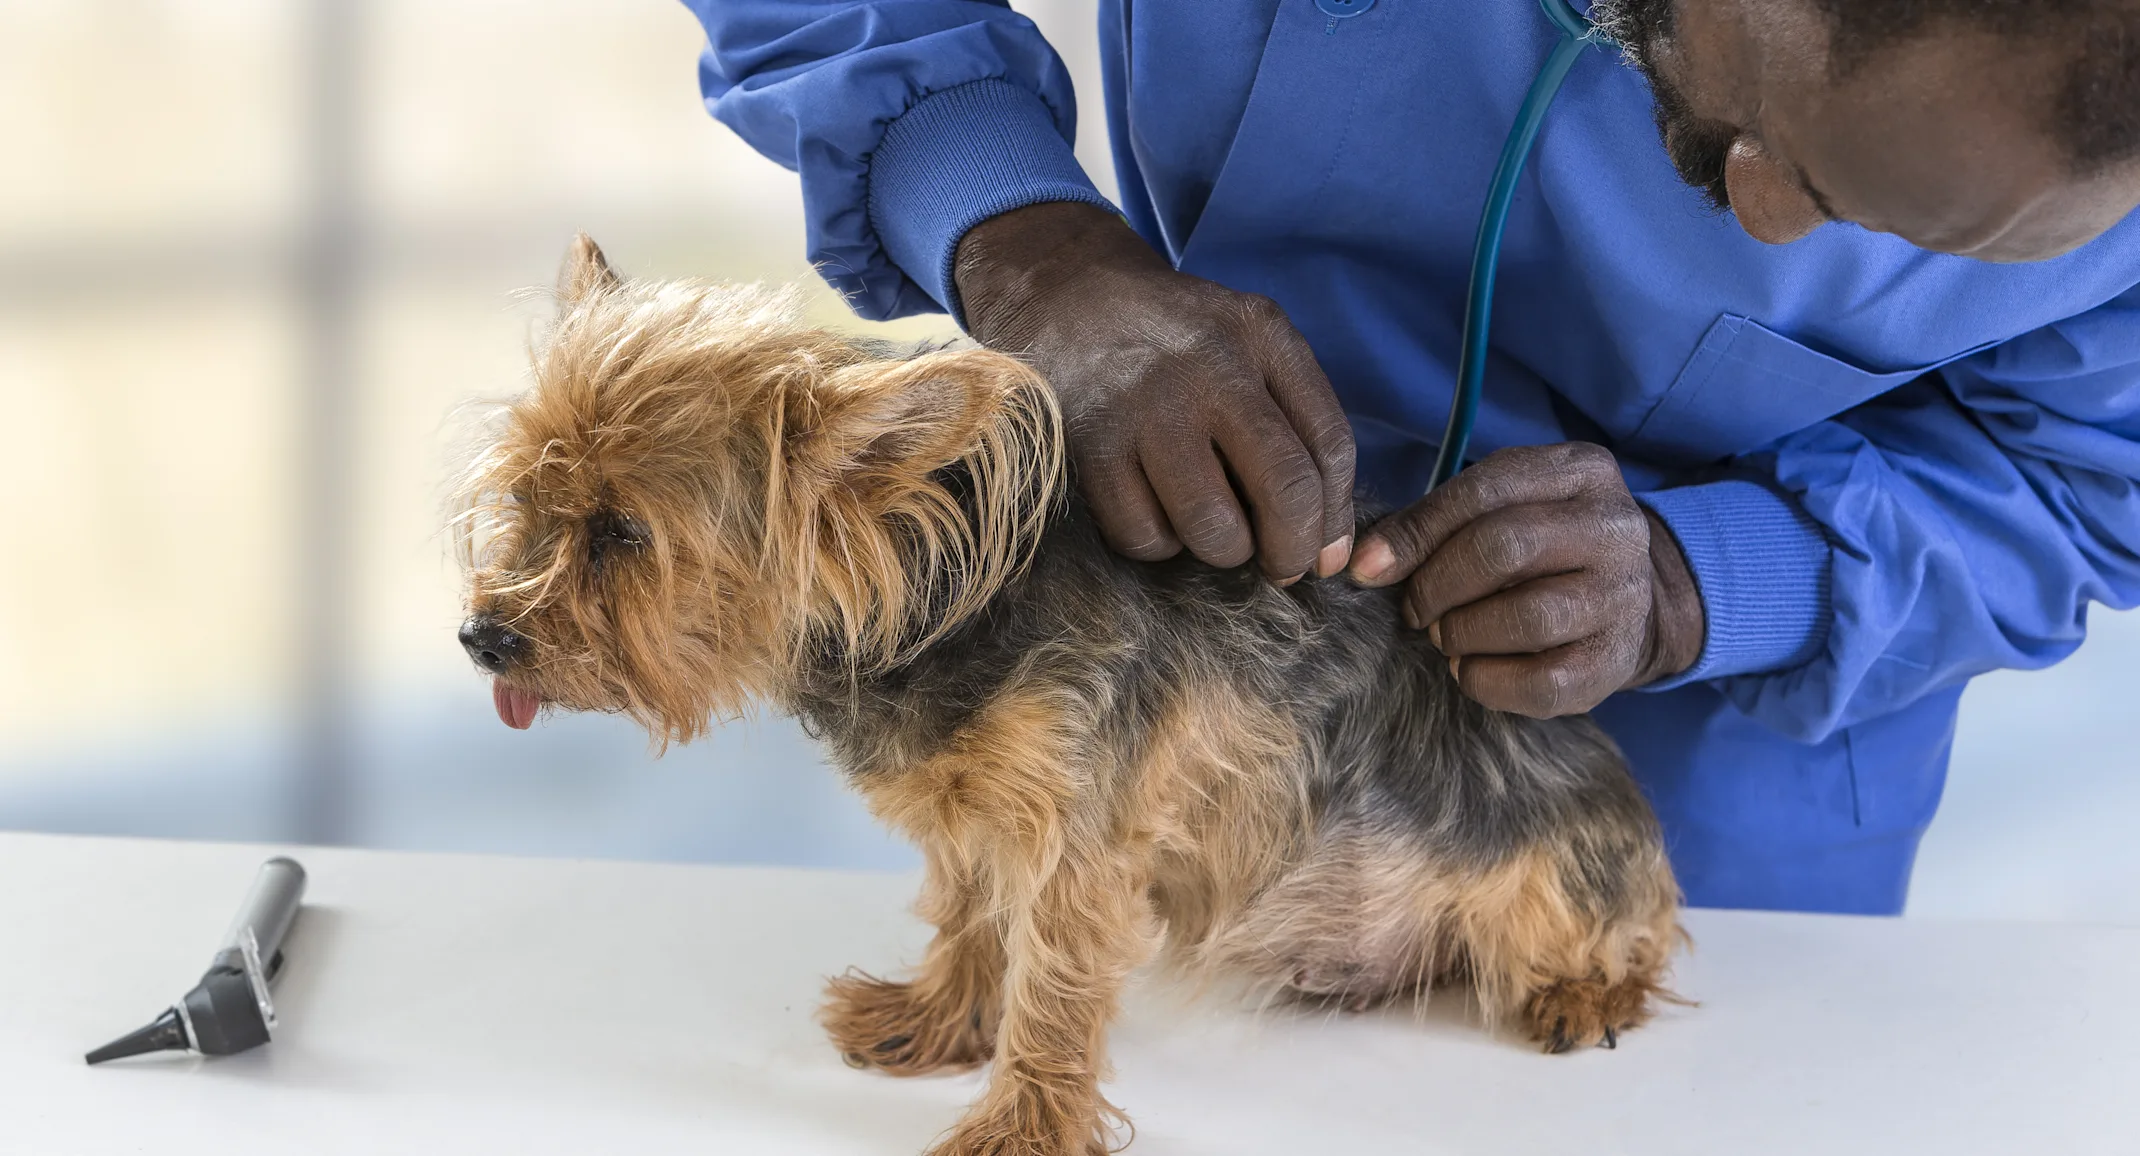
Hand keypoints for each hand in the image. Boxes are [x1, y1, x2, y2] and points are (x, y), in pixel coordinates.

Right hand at [953, 202, 1355, 581]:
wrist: (1065, 292)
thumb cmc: (1174, 337)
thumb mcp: (1245, 341)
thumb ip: (1294, 417)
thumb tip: (1325, 541)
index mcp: (1261, 335)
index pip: (1329, 444)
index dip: (1335, 517)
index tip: (1324, 554)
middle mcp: (1210, 365)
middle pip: (1285, 487)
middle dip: (1290, 549)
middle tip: (1279, 567)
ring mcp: (1146, 405)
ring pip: (1212, 525)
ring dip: (1222, 551)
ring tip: (1213, 534)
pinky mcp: (1091, 442)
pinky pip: (1142, 533)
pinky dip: (1158, 544)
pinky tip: (1156, 515)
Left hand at [1347, 443, 1704, 717]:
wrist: (1637, 602)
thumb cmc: (1545, 549)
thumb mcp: (1503, 509)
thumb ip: (1438, 521)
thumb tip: (1365, 563)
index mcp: (1581, 471)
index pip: (1483, 491)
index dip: (1416, 533)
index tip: (1369, 568)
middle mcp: (1614, 528)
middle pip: (1504, 548)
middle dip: (1438, 584)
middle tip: (1416, 609)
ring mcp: (1624, 596)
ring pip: (1525, 616)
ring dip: (1462, 632)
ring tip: (1445, 635)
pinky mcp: (1617, 661)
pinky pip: (1540, 681)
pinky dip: (1485, 680)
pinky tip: (1470, 668)